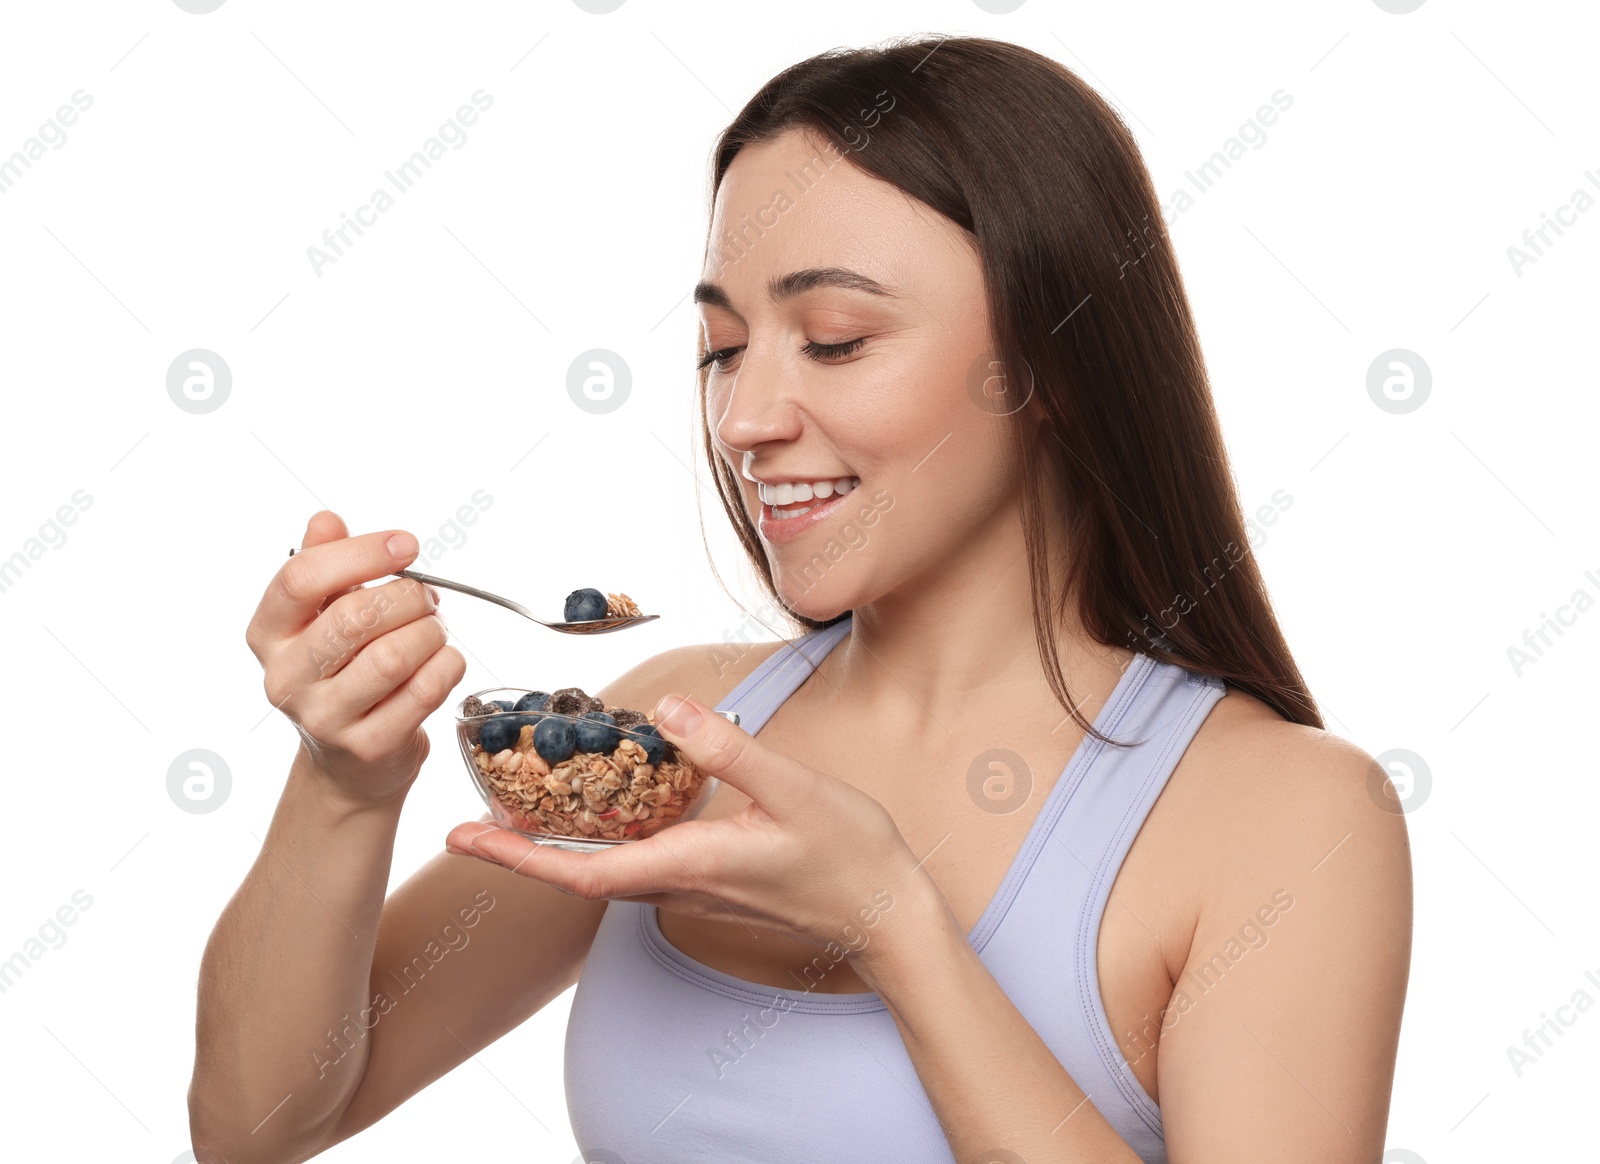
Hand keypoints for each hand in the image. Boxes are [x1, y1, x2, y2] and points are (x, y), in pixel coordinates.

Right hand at [245, 510, 465, 807]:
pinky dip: (447, 664)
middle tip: (428, 598)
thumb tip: (326, 519)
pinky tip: (442, 661)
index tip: (406, 544)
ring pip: (394, 654)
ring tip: (434, 631)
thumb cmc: (342, 673)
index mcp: (268, 634)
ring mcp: (324, 717)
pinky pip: (425, 689)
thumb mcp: (323, 616)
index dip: (361, 552)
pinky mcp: (368, 745)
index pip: (301, 578)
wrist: (349, 763)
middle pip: (354, 616)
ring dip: (431, 632)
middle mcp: (285, 678)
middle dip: (408, 596)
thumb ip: (324, 565)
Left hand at [445, 694, 933, 956]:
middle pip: (577, 874)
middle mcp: (678, 887)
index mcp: (687, 865)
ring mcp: (692, 892)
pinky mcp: (707, 885)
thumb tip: (666, 708)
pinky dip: (598, 845)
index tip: (462, 836)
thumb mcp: (795, 789)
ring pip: (603, 873)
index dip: (514, 855)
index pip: (578, 869)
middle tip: (467, 821)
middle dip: (518, 851)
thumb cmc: (849, 855)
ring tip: (514, 813)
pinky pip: (633, 869)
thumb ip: (729, 748)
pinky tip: (596, 816)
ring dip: (554, 849)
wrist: (886, 915)